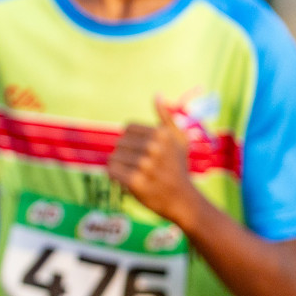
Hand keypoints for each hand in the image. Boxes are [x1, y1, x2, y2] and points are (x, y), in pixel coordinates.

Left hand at [106, 95, 202, 224]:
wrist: (184, 200)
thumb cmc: (178, 168)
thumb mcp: (178, 139)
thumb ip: (166, 117)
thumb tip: (157, 95)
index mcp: (161, 133)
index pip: (127, 128)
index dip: (134, 142)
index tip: (148, 154)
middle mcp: (154, 146)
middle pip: (119, 143)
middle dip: (127, 155)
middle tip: (145, 168)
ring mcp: (145, 164)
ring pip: (113, 157)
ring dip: (121, 168)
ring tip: (139, 176)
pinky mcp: (135, 181)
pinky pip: (111, 171)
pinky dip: (116, 178)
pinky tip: (129, 183)